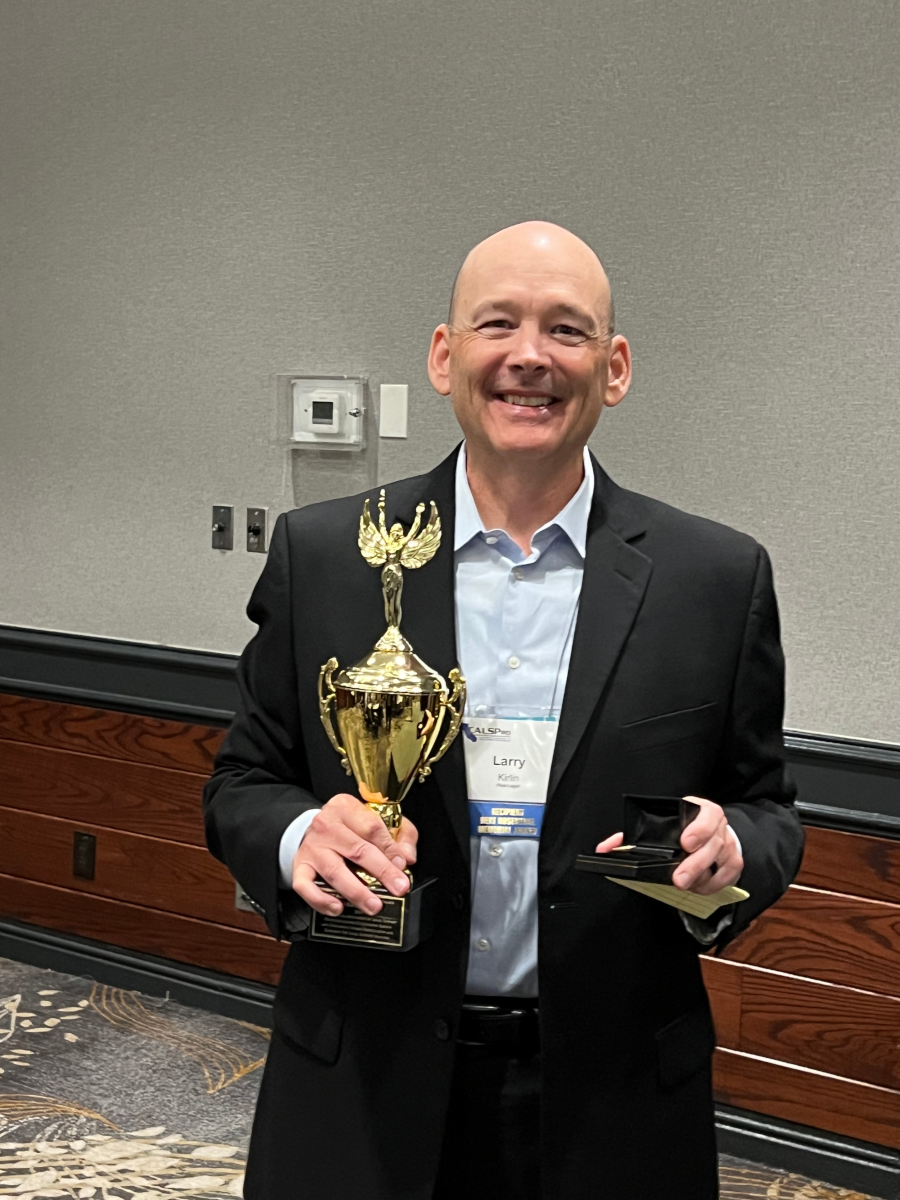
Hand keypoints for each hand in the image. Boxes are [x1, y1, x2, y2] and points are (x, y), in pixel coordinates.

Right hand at [291, 793, 417, 916]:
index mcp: (346, 808)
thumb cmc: (349, 828)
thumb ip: (399, 835)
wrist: (312, 831)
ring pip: (335, 871)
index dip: (390, 849)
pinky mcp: (299, 866)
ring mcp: (311, 846)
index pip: (371, 827)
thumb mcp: (376, 819)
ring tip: (374, 905)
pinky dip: (321, 899)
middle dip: (382, 872)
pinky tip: (338, 907)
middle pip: (357, 850)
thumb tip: (407, 858)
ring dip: (356, 891)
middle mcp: (326, 824)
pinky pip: (306, 886)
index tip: (403, 865)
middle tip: (398, 888)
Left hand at [594, 795, 742, 895]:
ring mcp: (728, 844)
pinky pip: (728, 876)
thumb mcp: (659, 825)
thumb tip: (604, 848)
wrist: (710, 830)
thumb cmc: (680, 828)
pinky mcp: (733, 862)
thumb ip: (629, 837)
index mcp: (700, 810)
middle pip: (713, 844)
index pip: (707, 815)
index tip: (685, 843)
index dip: (699, 829)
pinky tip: (698, 886)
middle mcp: (718, 826)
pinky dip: (713, 884)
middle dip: (695, 864)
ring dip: (702, 877)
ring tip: (686, 885)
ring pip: (723, 861)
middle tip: (679, 878)